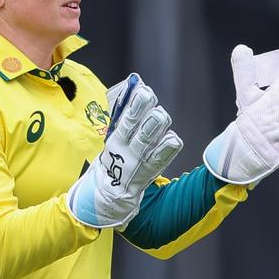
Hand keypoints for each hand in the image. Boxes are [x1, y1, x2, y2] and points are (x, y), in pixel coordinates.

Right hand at [68, 74, 183, 227]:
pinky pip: (157, 162)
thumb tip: (135, 83)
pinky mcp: (146, 175)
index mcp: (115, 139)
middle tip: (148, 96)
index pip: (124, 118)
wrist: (106, 195)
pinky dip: (165, 151)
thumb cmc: (114, 159)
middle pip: (134, 128)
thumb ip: (123, 112)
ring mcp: (136, 163)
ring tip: (159, 115)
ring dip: (153, 128)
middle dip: (141, 111)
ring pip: (146, 143)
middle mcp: (125, 150)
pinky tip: (173, 139)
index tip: (140, 88)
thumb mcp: (113, 137)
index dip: (133, 103)